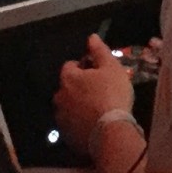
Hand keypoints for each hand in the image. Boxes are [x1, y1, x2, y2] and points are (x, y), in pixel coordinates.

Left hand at [54, 36, 134, 153]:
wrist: (110, 133)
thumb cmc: (112, 95)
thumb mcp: (112, 68)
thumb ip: (100, 51)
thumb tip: (91, 37)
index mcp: (68, 78)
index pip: (70, 66)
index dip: (85, 67)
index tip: (99, 73)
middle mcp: (59, 96)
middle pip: (67, 87)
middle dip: (80, 87)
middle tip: (100, 92)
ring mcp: (61, 117)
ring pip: (69, 106)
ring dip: (79, 105)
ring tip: (98, 110)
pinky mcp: (66, 135)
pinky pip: (72, 124)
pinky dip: (80, 122)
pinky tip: (94, 124)